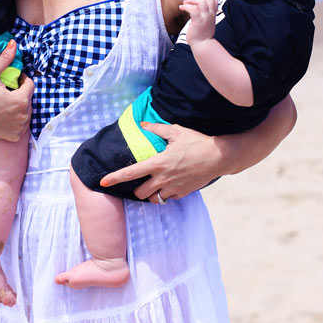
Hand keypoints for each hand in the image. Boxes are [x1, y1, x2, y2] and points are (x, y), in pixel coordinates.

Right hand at [0, 39, 31, 141]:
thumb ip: (4, 59)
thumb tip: (14, 44)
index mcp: (20, 100)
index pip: (30, 85)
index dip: (22, 79)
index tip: (14, 78)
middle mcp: (23, 116)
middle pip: (28, 99)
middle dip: (20, 93)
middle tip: (7, 90)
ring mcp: (19, 128)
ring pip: (25, 112)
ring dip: (19, 106)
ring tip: (5, 102)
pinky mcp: (14, 136)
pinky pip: (20, 125)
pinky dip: (15, 120)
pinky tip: (4, 114)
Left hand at [99, 121, 224, 200]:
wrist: (218, 157)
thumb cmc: (197, 142)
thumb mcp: (176, 131)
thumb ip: (157, 129)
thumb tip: (143, 124)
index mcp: (157, 163)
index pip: (130, 173)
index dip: (114, 178)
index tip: (103, 182)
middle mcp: (163, 178)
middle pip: (139, 193)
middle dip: (137, 189)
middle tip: (142, 181)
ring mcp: (173, 188)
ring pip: (154, 198)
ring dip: (151, 193)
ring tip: (156, 184)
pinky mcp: (183, 193)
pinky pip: (168, 198)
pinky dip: (166, 193)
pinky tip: (171, 184)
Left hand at [178, 0, 216, 47]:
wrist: (203, 45)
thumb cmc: (202, 35)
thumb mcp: (206, 22)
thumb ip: (203, 14)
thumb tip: (194, 8)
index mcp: (212, 14)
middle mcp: (210, 14)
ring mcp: (205, 18)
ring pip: (201, 2)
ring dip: (191, 0)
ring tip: (185, 3)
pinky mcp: (198, 21)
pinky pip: (192, 9)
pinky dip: (186, 7)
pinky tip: (181, 8)